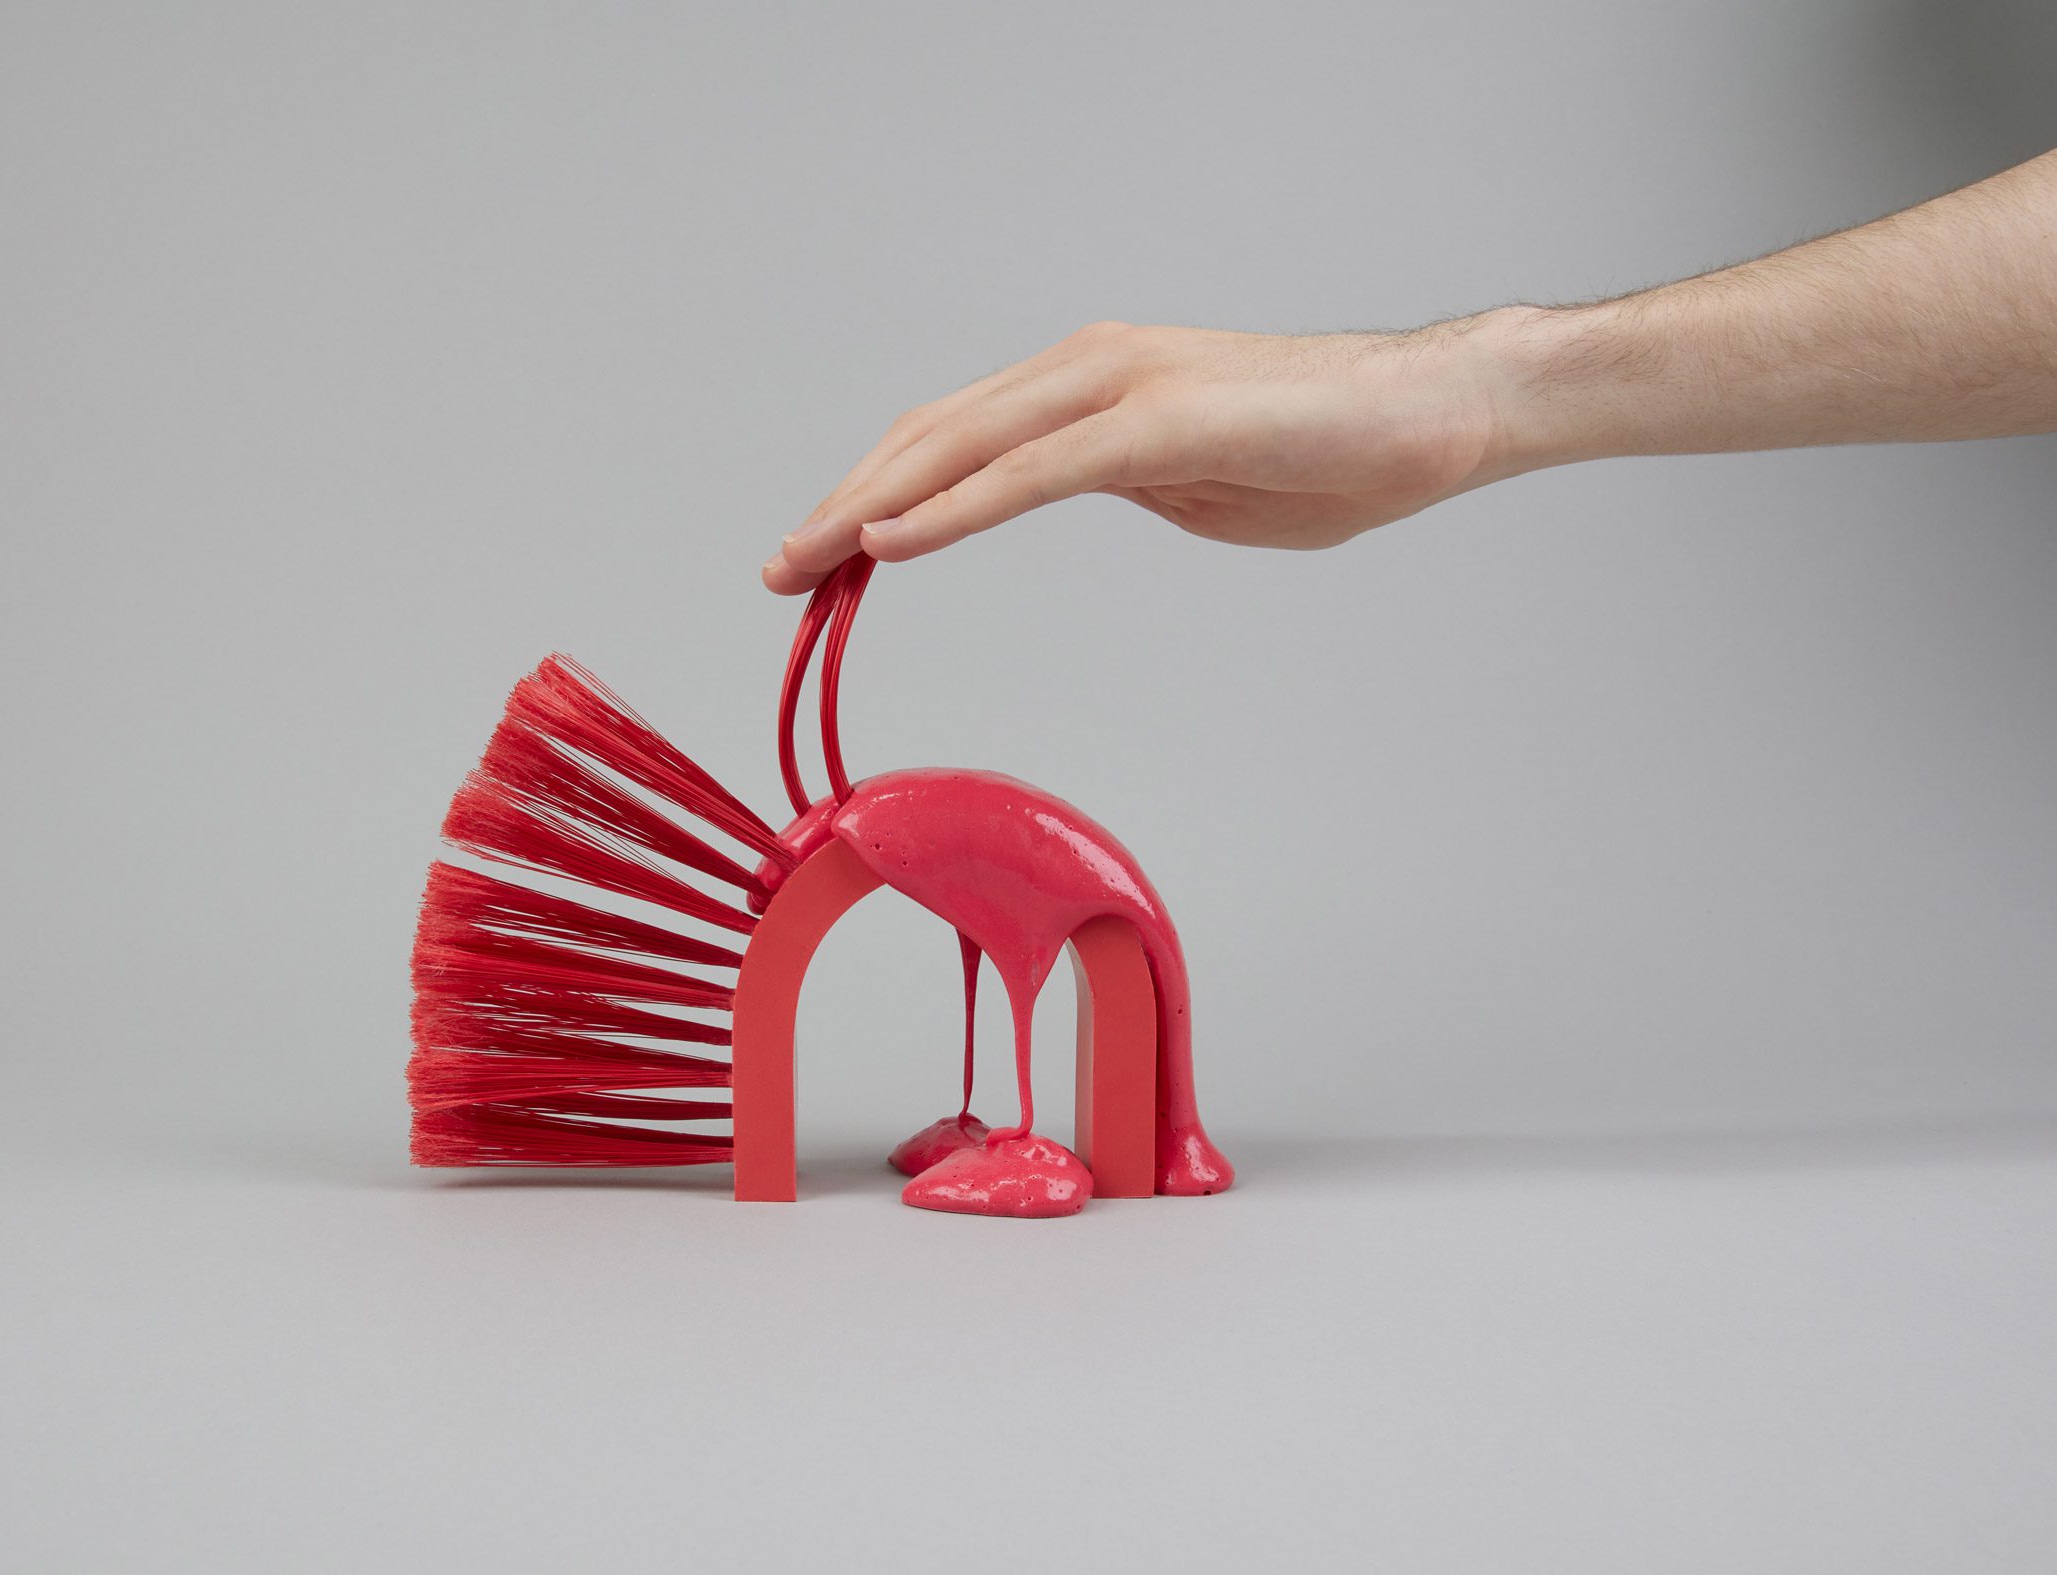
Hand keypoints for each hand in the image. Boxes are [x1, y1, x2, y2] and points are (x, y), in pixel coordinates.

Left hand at [764, 318, 1513, 593]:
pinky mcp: (1157, 423)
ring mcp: (1120, 386)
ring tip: (807, 562)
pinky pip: (1031, 472)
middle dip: (844, 502)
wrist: (1433, 417)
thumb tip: (1061, 491)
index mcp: (1089, 383)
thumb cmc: (1324, 452)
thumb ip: (1115, 479)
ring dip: (872, 507)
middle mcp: (1088, 367)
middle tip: (780, 569)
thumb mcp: (1188, 480)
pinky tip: (894, 542)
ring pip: (960, 444)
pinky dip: (952, 509)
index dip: (874, 491)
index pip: (952, 436)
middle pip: (930, 434)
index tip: (821, 552)